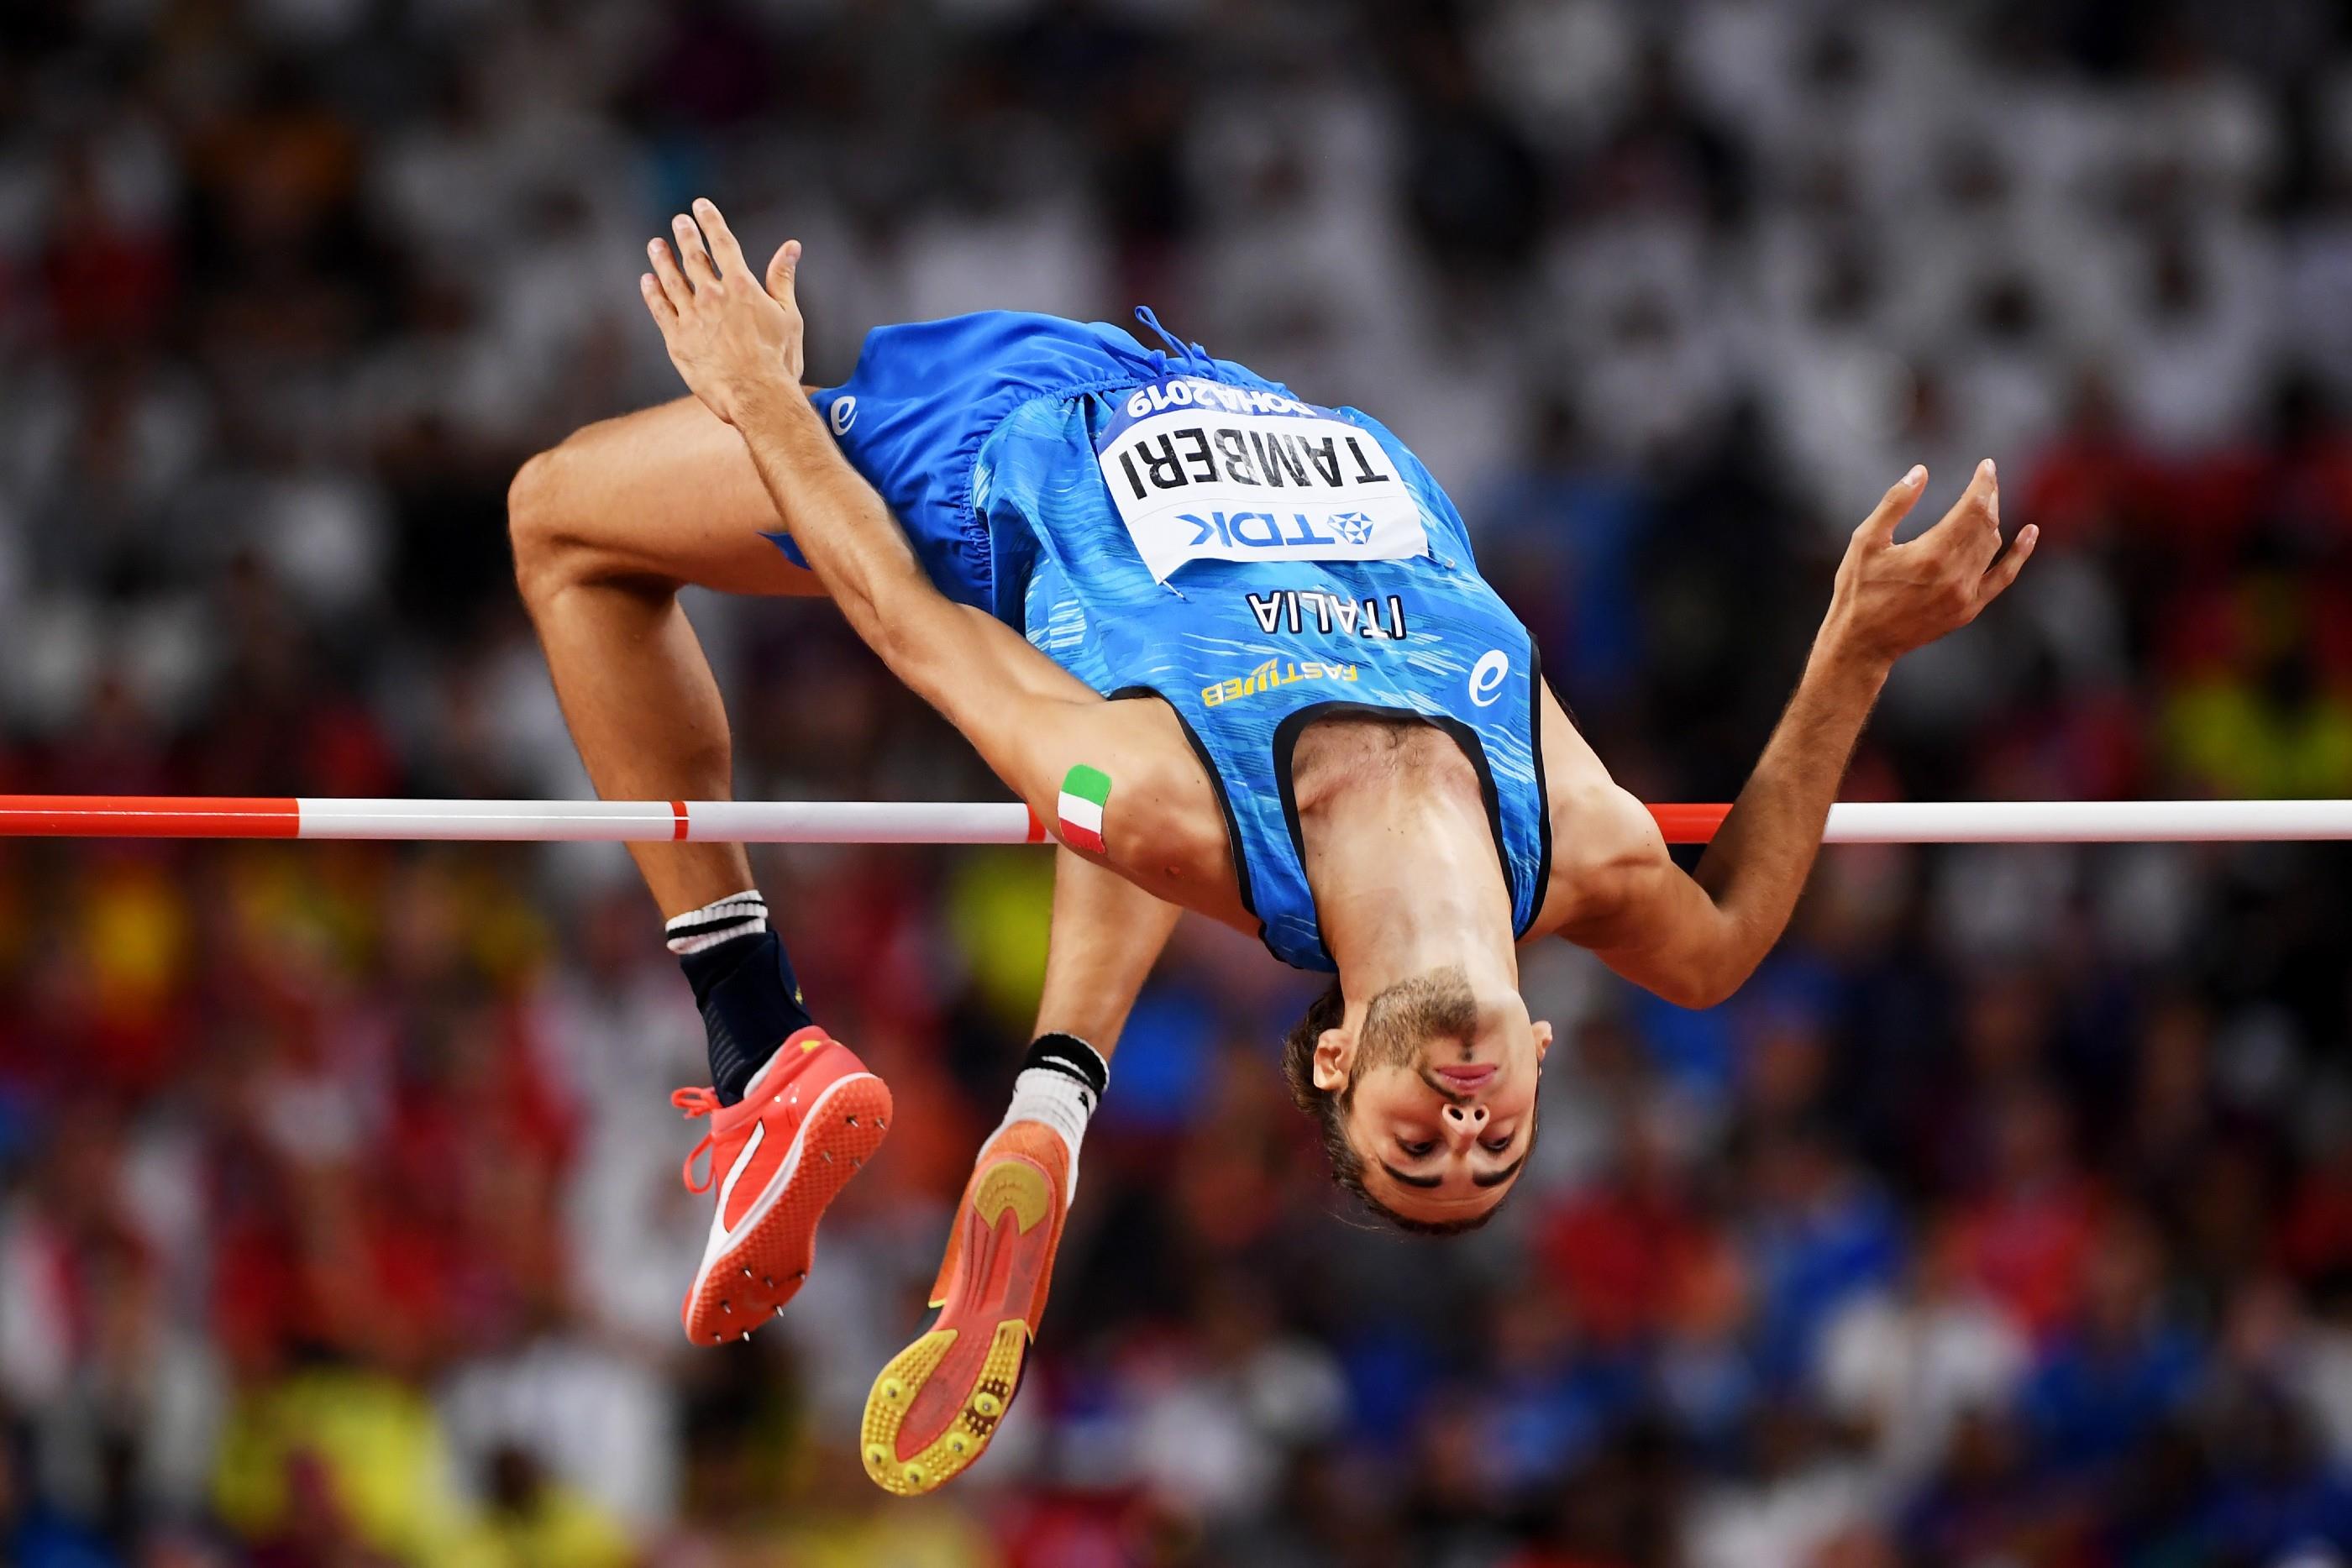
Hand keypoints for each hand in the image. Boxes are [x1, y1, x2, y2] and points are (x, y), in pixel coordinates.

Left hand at [639, 198, 804, 427]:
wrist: (756, 396)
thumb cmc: (779, 360)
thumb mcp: (789, 316)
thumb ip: (783, 278)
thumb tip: (791, 247)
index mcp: (742, 286)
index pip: (723, 244)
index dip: (711, 222)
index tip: (701, 206)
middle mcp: (713, 296)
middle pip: (694, 257)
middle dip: (685, 236)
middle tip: (678, 222)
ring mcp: (692, 317)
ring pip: (672, 280)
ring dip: (663, 260)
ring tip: (656, 246)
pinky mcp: (677, 340)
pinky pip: (660, 310)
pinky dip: (652, 293)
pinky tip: (647, 281)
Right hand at [1821, 460, 2037, 670]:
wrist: (1863, 642)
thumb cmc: (1858, 589)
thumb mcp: (1865, 540)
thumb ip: (1895, 503)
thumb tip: (1921, 471)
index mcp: (1931, 554)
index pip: (1973, 508)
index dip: (1983, 484)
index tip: (1986, 465)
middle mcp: (1954, 574)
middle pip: (1986, 523)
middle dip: (1989, 496)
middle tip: (1987, 477)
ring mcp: (1965, 594)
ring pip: (1991, 544)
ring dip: (1993, 518)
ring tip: (1987, 501)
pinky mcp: (1968, 609)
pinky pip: (2003, 577)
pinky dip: (2018, 555)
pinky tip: (2030, 533)